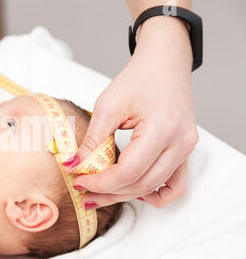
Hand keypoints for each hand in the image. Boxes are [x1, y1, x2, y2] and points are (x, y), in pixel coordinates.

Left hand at [64, 16, 198, 208]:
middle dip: (107, 192)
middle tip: (83, 192)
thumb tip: (72, 165)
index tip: (77, 181)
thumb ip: (92, 140)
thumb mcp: (108, 105)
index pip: (128, 171)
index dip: (99, 182)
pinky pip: (175, 185)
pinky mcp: (185, 151)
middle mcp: (180, 143)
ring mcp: (186, 149)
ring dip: (124, 194)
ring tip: (98, 194)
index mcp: (162, 128)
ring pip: (153, 187)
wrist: (164, 64)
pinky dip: (154, 194)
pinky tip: (132, 191)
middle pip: (140, 184)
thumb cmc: (137, 79)